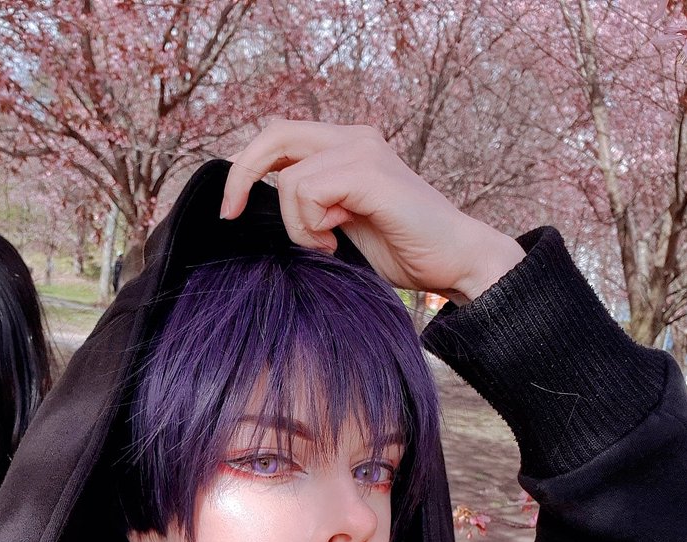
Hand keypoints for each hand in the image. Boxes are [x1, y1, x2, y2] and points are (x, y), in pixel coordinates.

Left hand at [221, 120, 523, 301]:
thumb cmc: (401, 253)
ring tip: (327, 247)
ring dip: (297, 225)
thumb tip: (256, 211)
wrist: (455, 263)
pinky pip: (308, 190)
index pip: (278, 138)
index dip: (244, 169)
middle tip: (233, 215)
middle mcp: (354, 138)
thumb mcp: (337, 229)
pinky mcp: (369, 172)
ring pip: (291, 179)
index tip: (231, 212)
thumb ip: (306, 209)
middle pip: (274, 133)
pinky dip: (311, 226)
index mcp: (344, 148)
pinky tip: (336, 244)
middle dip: (242, 176)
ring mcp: (363, 150)